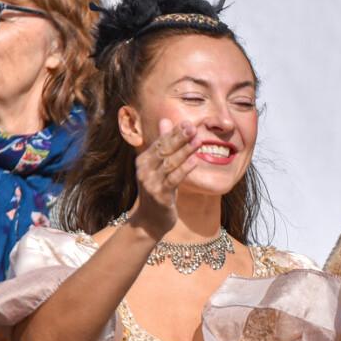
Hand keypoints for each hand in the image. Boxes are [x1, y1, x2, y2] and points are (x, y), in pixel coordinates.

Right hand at [129, 120, 197, 239]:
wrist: (151, 221)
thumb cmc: (159, 191)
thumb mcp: (159, 168)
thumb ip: (163, 146)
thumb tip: (165, 120)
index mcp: (143, 161)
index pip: (160, 143)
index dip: (173, 132)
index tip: (187, 123)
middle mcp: (144, 171)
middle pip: (164, 151)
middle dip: (179, 138)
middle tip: (193, 128)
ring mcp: (150, 183)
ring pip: (169, 163)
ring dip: (184, 151)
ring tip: (198, 141)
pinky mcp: (160, 196)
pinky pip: (173, 180)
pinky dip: (184, 170)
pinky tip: (194, 161)